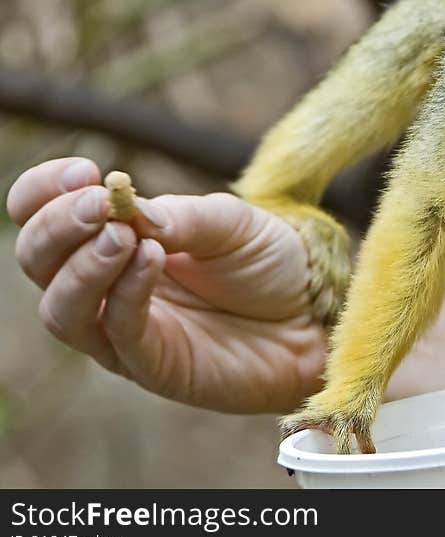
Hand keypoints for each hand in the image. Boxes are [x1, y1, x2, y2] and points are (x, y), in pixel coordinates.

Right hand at [8, 158, 326, 413]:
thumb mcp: (230, 221)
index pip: (43, 217)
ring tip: (122, 237)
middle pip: (39, 261)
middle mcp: (107, 287)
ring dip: (82, 267)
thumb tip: (126, 207)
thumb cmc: (267, 261)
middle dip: (56, 227)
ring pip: (62, 308)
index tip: (81, 171)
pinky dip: (126, 295)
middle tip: (97, 205)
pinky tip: (150, 260)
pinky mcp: (153, 365)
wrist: (314, 312)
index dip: (43, 193)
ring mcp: (126, 329)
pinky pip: (118, 334)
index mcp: (116, 239)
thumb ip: (180, 215)